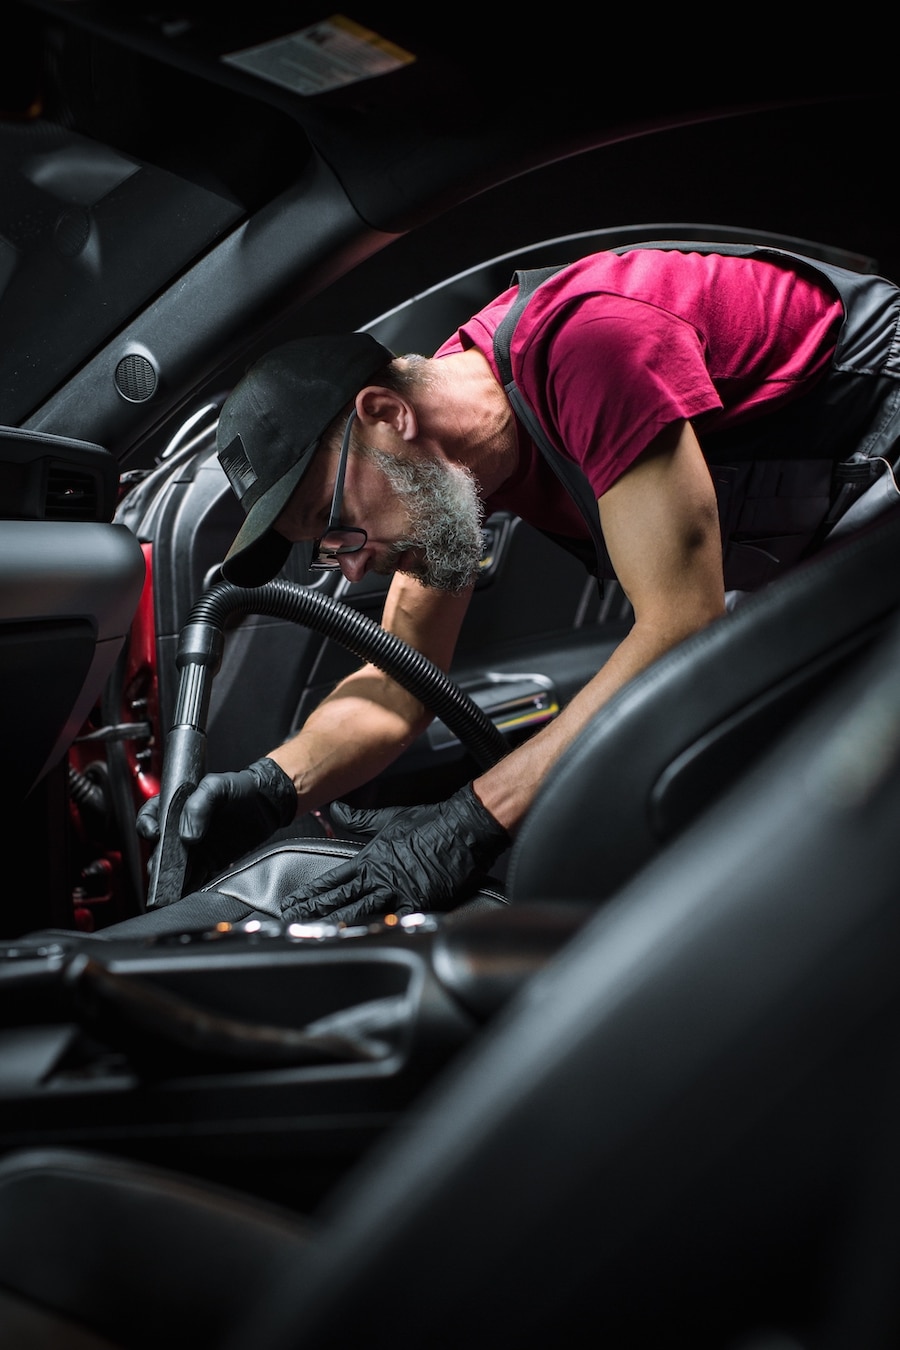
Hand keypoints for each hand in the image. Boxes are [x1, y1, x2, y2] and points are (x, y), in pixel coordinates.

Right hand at [136, 757, 296, 881]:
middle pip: (160, 847)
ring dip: (170, 878)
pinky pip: (194, 876)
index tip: (155, 834)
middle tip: (161, 871)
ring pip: (174, 866)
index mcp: (177, 805)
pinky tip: (186, 892)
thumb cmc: (242, 787)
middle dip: (157, 861)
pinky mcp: (209, 861)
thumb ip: (199, 803)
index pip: (151, 816)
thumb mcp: (217, 785)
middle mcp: (181, 827)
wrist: (268, 803)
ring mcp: (194, 847)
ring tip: (170, 888)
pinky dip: (189, 886)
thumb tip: (186, 834)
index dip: (147, 826)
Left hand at [281, 783, 510, 924]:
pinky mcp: (418, 902)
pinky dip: (375, 930)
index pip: (333, 879)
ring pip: (359, 912)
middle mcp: (380, 875)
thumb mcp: (388, 818)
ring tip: (314, 935)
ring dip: (335, 924)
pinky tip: (360, 940)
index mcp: (371, 857)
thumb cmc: (431, 821)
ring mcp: (398, 890)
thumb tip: (336, 809)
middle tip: (291, 923)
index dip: (311, 892)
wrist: (463, 828)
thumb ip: (359, 819)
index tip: (292, 902)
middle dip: (314, 912)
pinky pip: (393, 920)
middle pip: (339, 899)